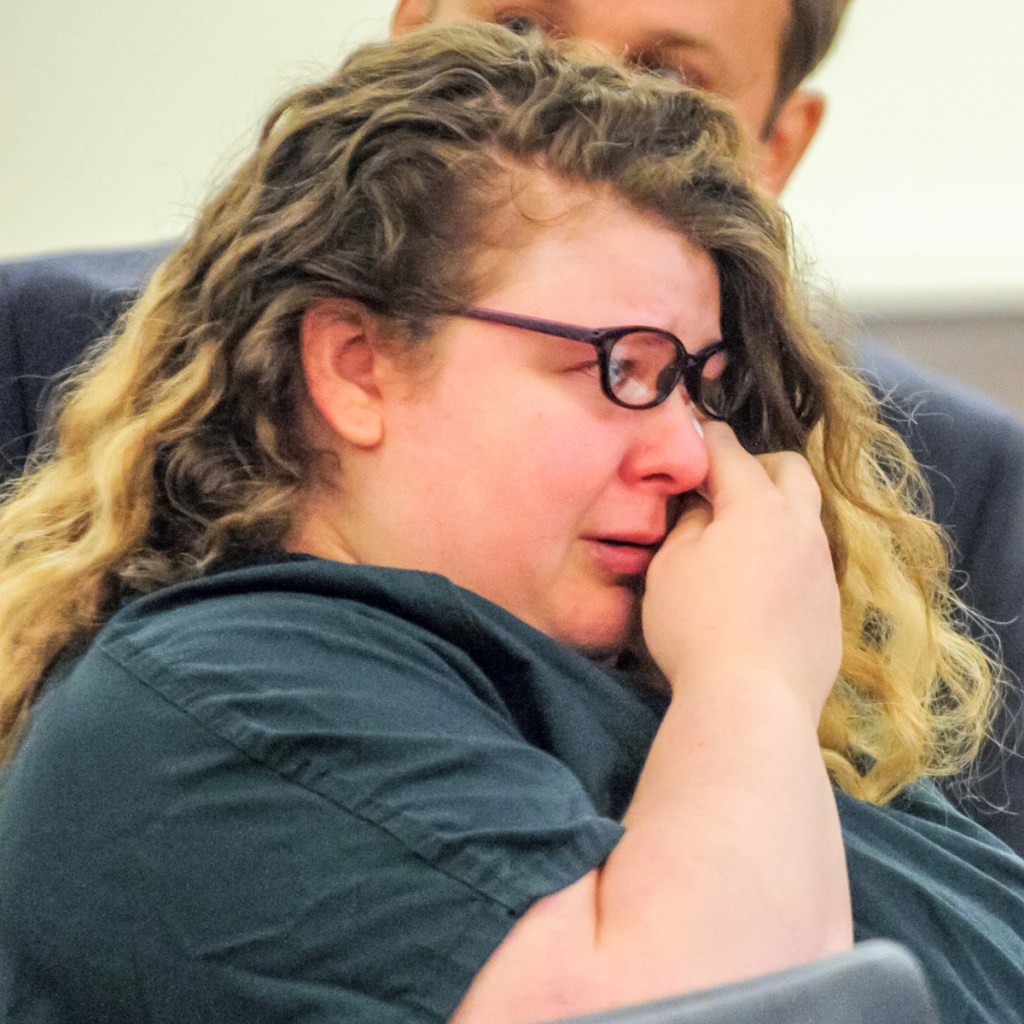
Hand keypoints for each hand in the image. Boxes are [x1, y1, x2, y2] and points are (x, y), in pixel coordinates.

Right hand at [642, 421, 841, 720]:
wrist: (752, 701)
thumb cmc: (696, 627)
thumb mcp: (671, 566)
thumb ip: (689, 524)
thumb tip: (705, 510)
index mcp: (757, 506)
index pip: (730, 451)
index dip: (707, 437)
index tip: (694, 432)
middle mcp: (800, 527)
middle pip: (791, 469)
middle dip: (759, 464)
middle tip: (724, 487)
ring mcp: (822, 569)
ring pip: (807, 517)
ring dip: (777, 513)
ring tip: (742, 541)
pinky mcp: (831, 609)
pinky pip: (811, 564)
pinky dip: (787, 558)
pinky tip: (761, 590)